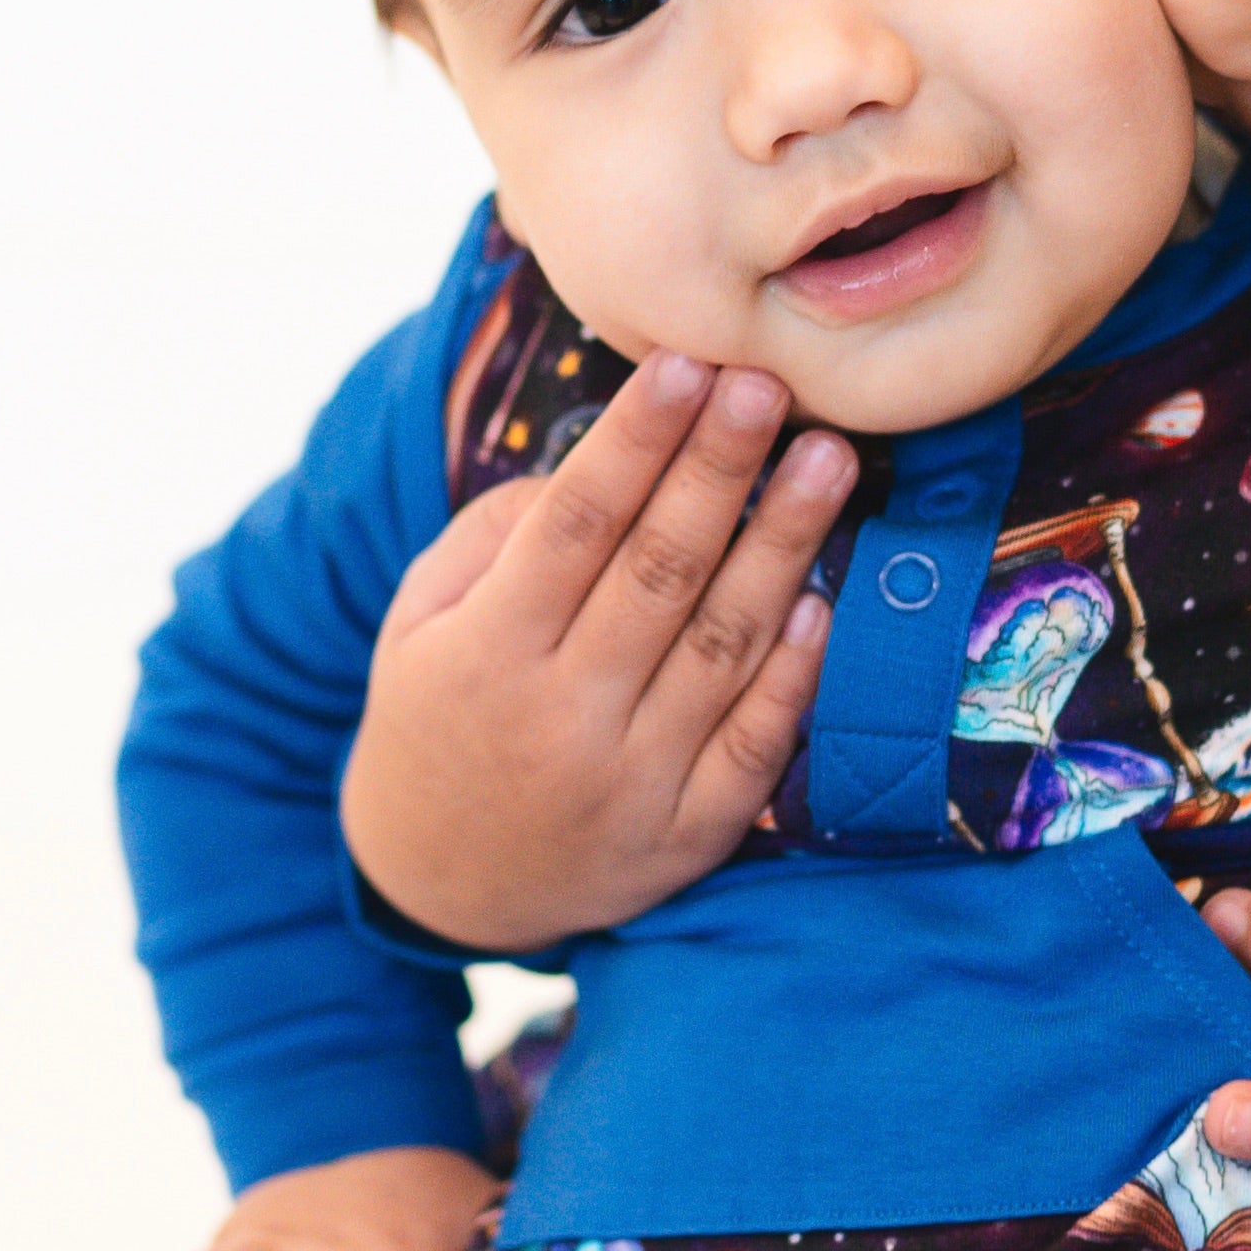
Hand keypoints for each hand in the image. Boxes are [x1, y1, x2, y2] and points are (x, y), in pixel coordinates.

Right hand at [341, 354, 851, 955]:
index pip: (576, 524)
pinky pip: (754, 744)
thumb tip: (605, 461)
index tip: (688, 364)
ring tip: (829, 460)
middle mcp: (562, 716)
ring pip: (722, 646)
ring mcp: (631, 782)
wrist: (443, 886)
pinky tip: (821, 598)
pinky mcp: (686, 836)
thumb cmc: (439, 717)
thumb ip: (496, 538)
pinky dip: (793, 672)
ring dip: (782, 545)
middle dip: (720, 469)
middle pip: (660, 571)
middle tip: (770, 386)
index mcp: (487, 652)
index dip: (637, 440)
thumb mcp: (421, 623)